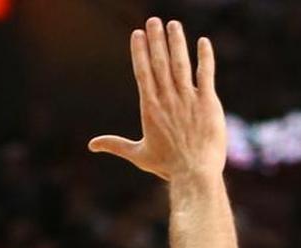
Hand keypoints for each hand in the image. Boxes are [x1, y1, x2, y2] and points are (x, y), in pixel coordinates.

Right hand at [88, 18, 225, 181]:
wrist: (195, 173)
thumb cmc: (167, 167)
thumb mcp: (138, 154)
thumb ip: (116, 145)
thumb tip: (92, 145)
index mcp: (150, 107)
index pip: (143, 72)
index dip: (140, 51)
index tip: (137, 34)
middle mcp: (168, 98)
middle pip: (160, 62)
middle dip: (156, 40)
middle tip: (153, 20)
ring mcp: (189, 99)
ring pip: (180, 64)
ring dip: (176, 42)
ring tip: (173, 24)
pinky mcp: (208, 103)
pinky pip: (206, 75)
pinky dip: (205, 58)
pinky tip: (203, 42)